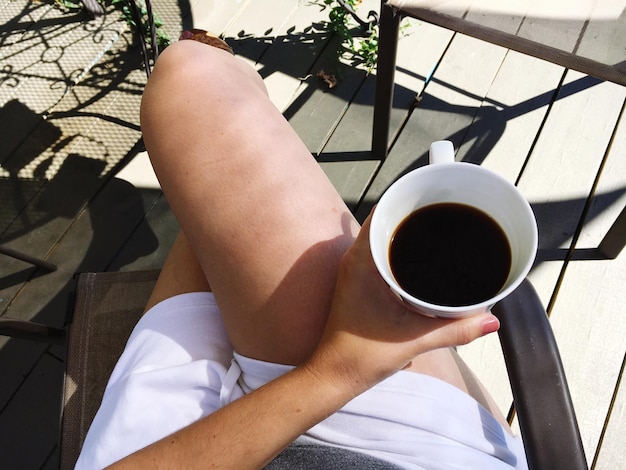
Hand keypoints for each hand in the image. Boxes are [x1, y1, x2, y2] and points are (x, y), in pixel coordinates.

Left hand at [306, 209, 499, 392]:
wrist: (333, 376)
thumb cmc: (359, 356)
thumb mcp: (414, 340)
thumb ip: (456, 330)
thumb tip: (491, 321)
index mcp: (362, 262)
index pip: (382, 212)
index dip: (408, 197)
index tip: (434, 191)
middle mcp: (355, 261)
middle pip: (386, 220)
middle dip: (416, 214)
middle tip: (447, 210)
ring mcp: (356, 271)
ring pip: (384, 238)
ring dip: (409, 233)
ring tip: (441, 230)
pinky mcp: (360, 283)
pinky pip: (383, 255)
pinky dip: (402, 252)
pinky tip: (424, 263)